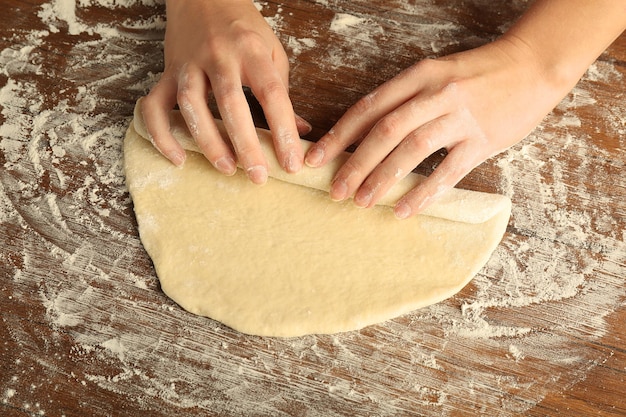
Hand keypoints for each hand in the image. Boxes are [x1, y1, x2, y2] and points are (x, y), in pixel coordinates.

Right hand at [142, 0, 310, 183]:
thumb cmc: (243, 28)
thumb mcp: (272, 52)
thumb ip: (281, 92)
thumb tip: (298, 132)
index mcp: (251, 50)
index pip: (271, 93)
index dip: (282, 129)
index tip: (292, 162)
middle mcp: (218, 56)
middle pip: (231, 103)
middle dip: (246, 144)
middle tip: (258, 177)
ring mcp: (189, 64)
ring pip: (192, 105)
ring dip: (208, 141)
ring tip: (226, 169)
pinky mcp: (167, 73)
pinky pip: (155, 106)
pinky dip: (161, 134)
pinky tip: (177, 158)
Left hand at [305, 38, 565, 217]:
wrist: (533, 65)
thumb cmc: (478, 75)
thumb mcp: (436, 76)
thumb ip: (405, 102)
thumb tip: (367, 138)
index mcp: (417, 76)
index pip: (368, 108)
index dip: (338, 136)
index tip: (315, 159)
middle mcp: (434, 94)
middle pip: (383, 131)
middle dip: (354, 163)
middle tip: (334, 190)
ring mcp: (460, 116)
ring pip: (411, 150)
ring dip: (382, 178)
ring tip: (361, 202)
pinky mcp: (484, 139)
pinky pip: (448, 171)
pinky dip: (423, 192)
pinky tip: (404, 210)